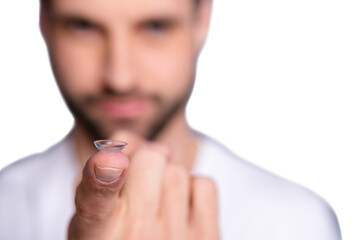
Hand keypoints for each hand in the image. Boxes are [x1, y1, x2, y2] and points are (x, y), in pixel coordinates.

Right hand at [68, 132, 219, 239]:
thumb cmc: (119, 235)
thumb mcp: (92, 211)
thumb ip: (101, 171)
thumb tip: (138, 141)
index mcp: (96, 233)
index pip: (96, 204)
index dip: (104, 178)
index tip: (113, 160)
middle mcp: (135, 237)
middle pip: (149, 158)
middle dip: (146, 161)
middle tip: (140, 184)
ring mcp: (174, 239)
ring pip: (176, 171)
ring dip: (168, 178)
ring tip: (159, 204)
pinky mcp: (206, 238)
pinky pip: (204, 184)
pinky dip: (194, 188)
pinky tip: (181, 208)